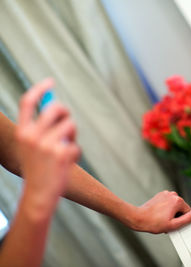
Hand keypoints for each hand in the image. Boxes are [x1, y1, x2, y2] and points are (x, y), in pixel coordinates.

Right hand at [15, 78, 79, 208]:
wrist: (38, 194)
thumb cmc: (37, 169)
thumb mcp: (30, 148)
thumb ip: (40, 128)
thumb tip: (56, 107)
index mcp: (22, 132)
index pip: (28, 102)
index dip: (40, 89)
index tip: (50, 82)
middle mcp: (32, 136)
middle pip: (55, 108)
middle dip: (65, 112)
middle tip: (67, 121)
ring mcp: (47, 145)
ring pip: (70, 125)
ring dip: (72, 135)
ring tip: (66, 148)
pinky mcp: (62, 154)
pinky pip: (76, 146)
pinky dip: (75, 154)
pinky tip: (66, 164)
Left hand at [134, 191, 190, 233]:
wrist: (140, 218)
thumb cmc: (154, 222)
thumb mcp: (174, 225)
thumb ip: (187, 219)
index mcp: (177, 201)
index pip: (188, 211)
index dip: (183, 219)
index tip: (175, 223)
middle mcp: (173, 194)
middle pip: (181, 207)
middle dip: (177, 215)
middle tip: (168, 222)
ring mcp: (166, 194)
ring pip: (174, 205)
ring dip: (172, 212)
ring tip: (163, 218)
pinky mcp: (161, 195)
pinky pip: (168, 202)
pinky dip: (166, 208)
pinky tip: (160, 214)